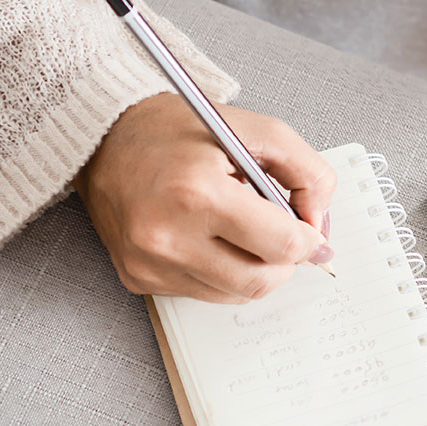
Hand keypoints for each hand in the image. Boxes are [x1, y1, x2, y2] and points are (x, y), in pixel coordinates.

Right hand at [74, 93, 336, 302]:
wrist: (106, 139)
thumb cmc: (181, 131)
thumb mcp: (258, 131)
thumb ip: (307, 173)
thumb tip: (319, 226)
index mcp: (197, 192)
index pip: (281, 245)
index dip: (309, 240)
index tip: (310, 231)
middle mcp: (167, 235)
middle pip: (260, 281)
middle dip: (286, 262)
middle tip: (284, 235)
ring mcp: (149, 263)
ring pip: (235, 294)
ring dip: (256, 269)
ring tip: (245, 230)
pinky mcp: (138, 278)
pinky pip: (204, 293)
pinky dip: (223, 273)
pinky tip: (213, 238)